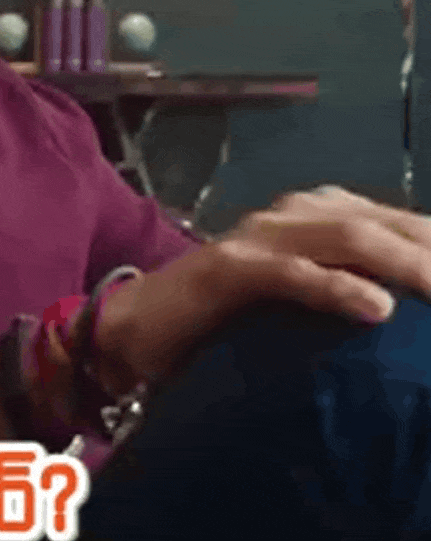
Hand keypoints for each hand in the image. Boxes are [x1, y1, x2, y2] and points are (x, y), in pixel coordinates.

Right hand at [93, 186, 430, 389]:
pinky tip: (376, 308)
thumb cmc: (225, 319)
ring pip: (343, 236)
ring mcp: (255, 238)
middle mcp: (287, 216)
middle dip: (430, 252)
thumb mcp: (299, 301)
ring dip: (403, 263)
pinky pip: (289, 272)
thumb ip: (344, 290)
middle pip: (377, 223)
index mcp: (309, 216)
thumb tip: (401, 307)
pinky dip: (335, 288)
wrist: (138, 325)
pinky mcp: (227, 269)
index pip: (392, 220)